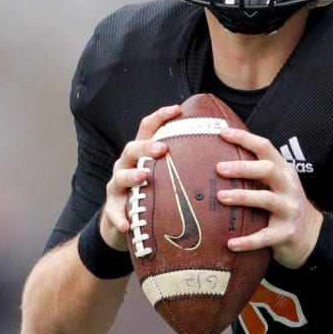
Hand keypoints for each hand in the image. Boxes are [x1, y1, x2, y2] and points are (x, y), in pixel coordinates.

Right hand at [99, 105, 181, 249]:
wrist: (121, 221)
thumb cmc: (150, 194)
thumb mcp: (162, 176)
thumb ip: (181, 165)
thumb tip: (220, 157)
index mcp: (140, 155)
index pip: (147, 129)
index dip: (159, 117)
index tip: (176, 109)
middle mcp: (125, 166)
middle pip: (132, 149)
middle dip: (147, 146)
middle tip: (163, 147)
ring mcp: (117, 187)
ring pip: (121, 177)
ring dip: (132, 175)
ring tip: (144, 176)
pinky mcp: (112, 209)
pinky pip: (114, 213)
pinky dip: (119, 218)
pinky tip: (127, 224)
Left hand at [216, 126, 322, 268]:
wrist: (312, 236)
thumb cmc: (285, 206)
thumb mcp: (278, 185)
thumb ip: (258, 173)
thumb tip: (220, 159)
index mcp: (284, 172)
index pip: (265, 148)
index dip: (244, 138)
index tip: (222, 133)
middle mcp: (288, 188)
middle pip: (268, 170)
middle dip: (243, 167)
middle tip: (219, 168)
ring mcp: (289, 211)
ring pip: (266, 200)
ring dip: (242, 197)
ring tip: (221, 197)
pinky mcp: (286, 234)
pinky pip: (265, 237)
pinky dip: (247, 241)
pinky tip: (231, 243)